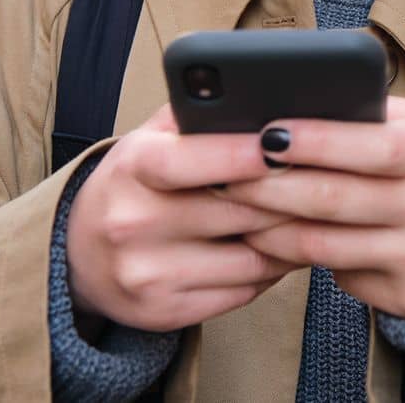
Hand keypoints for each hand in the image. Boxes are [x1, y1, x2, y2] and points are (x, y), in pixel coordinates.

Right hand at [66, 103, 302, 331]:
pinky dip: (270, 272)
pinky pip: (243, 293)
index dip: (243, 153)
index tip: (286, 143)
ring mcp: (148, 274)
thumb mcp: (147, 140)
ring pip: (251, 258)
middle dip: (288, 197)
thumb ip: (192, 116)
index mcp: (131, 169)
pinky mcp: (165, 313)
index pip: (191, 159)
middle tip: (327, 182)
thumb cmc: (132, 186)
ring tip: (312, 218)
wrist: (77, 258)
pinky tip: (281, 252)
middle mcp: (133, 223)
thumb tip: (255, 92)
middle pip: (237, 211)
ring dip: (290, 239)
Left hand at [218, 98, 404, 317]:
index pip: (377, 146)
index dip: (319, 141)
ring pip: (325, 245)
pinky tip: (270, 237)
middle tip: (221, 172)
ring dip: (268, 224)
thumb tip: (280, 107)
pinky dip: (296, 257)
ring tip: (232, 204)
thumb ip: (363, 115)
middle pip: (338, 199)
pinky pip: (337, 275)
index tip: (266, 132)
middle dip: (269, 186)